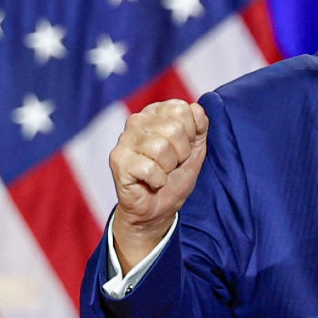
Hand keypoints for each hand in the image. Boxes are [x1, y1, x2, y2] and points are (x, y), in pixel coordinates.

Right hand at [109, 100, 208, 269]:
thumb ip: (200, 126)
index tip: (184, 148)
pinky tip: (152, 182)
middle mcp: (137, 121)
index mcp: (156, 113)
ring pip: (161, 147)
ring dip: (169, 167)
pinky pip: (150, 168)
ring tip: (162, 172)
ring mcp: (124, 140)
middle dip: (181, 153)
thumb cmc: (175, 176)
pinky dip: (158, 180)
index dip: (191, 133)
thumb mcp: (196, 149)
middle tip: (173, 164)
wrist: (158, 208)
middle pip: (173, 128)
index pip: (182, 108)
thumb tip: (197, 109)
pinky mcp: (118, 161)